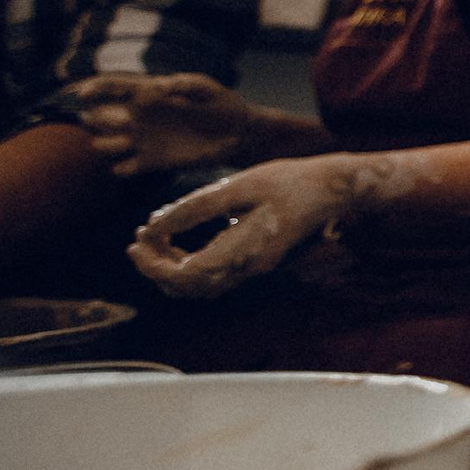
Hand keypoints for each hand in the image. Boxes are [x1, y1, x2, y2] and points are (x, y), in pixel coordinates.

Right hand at [67, 73, 254, 178]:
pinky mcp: (151, 163)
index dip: (93, 89)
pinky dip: (120, 169)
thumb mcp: (206, 87)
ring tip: (130, 140)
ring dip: (106, 145)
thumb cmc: (221, 103)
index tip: (84, 95)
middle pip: (96, 118)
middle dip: (101, 120)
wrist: (237, 132)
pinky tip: (135, 163)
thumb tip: (160, 87)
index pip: (111, 88)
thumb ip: (184, 84)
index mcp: (146, 94)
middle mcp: (137, 117)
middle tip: (127, 121)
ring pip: (102, 145)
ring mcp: (141, 141)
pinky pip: (121, 170)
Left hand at [129, 152, 405, 297]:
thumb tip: (153, 225)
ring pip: (199, 287)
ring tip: (152, 242)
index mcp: (243, 250)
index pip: (185, 275)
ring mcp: (253, 269)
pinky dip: (188, 266)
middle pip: (188, 288)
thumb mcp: (241, 185)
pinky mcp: (255, 263)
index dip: (153, 264)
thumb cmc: (291, 181)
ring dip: (170, 270)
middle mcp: (247, 268)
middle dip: (156, 268)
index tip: (136, 241)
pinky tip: (179, 243)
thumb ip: (196, 207)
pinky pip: (213, 277)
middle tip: (136, 242)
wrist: (333, 190)